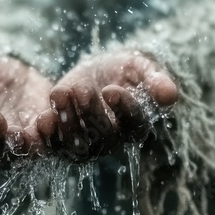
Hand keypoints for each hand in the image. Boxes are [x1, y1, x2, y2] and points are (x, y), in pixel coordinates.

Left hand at [36, 49, 177, 160]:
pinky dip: (47, 136)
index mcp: (136, 124)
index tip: (112, 89)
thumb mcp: (138, 67)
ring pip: (78, 145)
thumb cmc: (121, 70)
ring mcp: (86, 145)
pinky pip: (54, 146)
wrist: (93, 74)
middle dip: (92, 112)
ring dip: (67, 122)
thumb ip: (154, 80)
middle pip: (104, 135)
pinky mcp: (61, 143)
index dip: (125, 108)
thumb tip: (171, 95)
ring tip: (61, 93)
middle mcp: (113, 141)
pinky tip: (43, 117)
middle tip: (83, 89)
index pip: (134, 123)